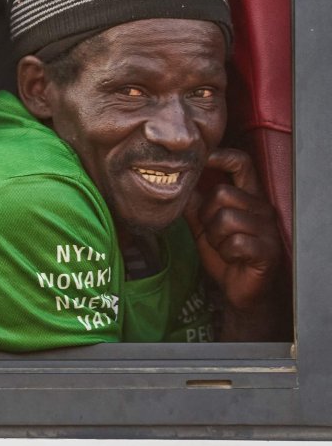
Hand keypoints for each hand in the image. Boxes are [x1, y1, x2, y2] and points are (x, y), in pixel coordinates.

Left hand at [185, 148, 286, 337]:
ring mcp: (268, 229)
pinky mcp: (269, 250)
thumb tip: (177, 182)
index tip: (202, 158)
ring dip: (216, 238)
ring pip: (227, 218)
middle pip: (223, 194)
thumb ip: (194, 205)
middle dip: (207, 216)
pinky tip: (233, 258)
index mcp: (248, 198)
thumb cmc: (224, 253)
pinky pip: (236, 242)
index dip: (221, 156)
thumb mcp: (204, 226)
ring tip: (223, 247)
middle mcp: (262, 209)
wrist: (239, 289)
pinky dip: (226, 253)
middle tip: (213, 234)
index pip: (242, 164)